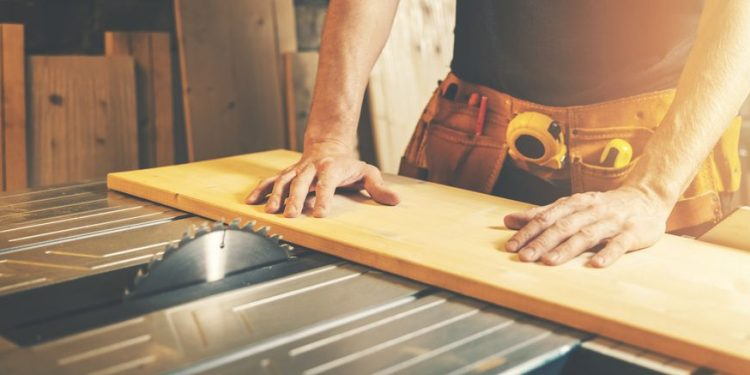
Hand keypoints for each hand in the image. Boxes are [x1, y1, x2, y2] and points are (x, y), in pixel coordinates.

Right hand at [245, 141, 399, 216]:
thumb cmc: (349, 165)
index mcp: (332, 168)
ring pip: (283, 181)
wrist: (328, 146)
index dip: (323, 197)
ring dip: (275, 195)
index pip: (327, 183)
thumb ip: (379, 187)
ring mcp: (297, 170)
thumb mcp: (368, 172)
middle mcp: (311, 168)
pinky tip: (251, 202)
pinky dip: (260, 190)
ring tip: (270, 211)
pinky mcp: (286, 174)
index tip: (320, 214)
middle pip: (301, 182)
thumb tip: (395, 201)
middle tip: (291, 215)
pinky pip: (271, 181)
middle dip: (295, 198)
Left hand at [503, 187, 670, 266]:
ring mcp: (612, 221)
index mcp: (574, 204)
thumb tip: (508, 220)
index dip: (528, 231)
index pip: (547, 217)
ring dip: (566, 249)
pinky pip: (619, 243)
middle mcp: (591, 210)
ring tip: (548, 262)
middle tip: (524, 256)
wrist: (647, 196)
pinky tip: (596, 264)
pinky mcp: (633, 232)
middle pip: (563, 226)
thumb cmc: (603, 205)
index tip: (511, 246)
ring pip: (586, 234)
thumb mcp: (571, 206)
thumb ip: (542, 214)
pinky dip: (608, 253)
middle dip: (541, 242)